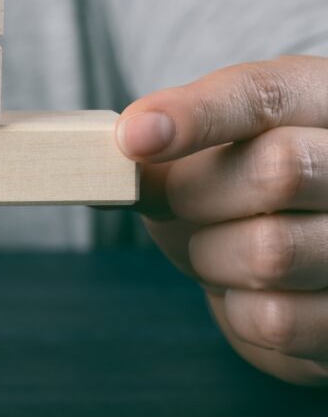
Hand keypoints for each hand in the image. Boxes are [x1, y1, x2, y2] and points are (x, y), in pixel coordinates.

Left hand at [116, 55, 327, 385]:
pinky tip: (249, 288)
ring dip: (213, 256)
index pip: (263, 96)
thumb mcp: (199, 149)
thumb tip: (110, 164)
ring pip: (271, 252)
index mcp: (321, 98)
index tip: (132, 137)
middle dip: (196, 195)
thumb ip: (157, 148)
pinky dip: (236, 308)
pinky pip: (274, 319)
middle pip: (277, 171)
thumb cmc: (234, 182)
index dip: (195, 116)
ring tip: (219, 244)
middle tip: (177, 201)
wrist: (285, 250)